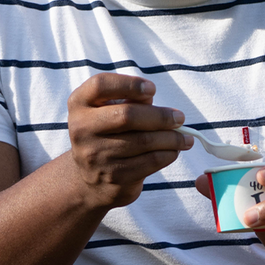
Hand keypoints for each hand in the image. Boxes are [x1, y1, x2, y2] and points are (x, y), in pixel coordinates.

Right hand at [67, 74, 191, 210]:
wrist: (94, 180)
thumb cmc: (110, 136)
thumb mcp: (110, 113)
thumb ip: (130, 101)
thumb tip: (156, 103)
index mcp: (79, 104)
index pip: (100, 84)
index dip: (130, 84)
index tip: (152, 89)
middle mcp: (81, 129)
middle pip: (127, 115)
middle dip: (161, 116)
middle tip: (180, 118)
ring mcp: (96, 155)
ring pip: (144, 141)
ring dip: (172, 138)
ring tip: (185, 138)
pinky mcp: (114, 176)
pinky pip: (150, 161)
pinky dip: (169, 154)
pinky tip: (175, 150)